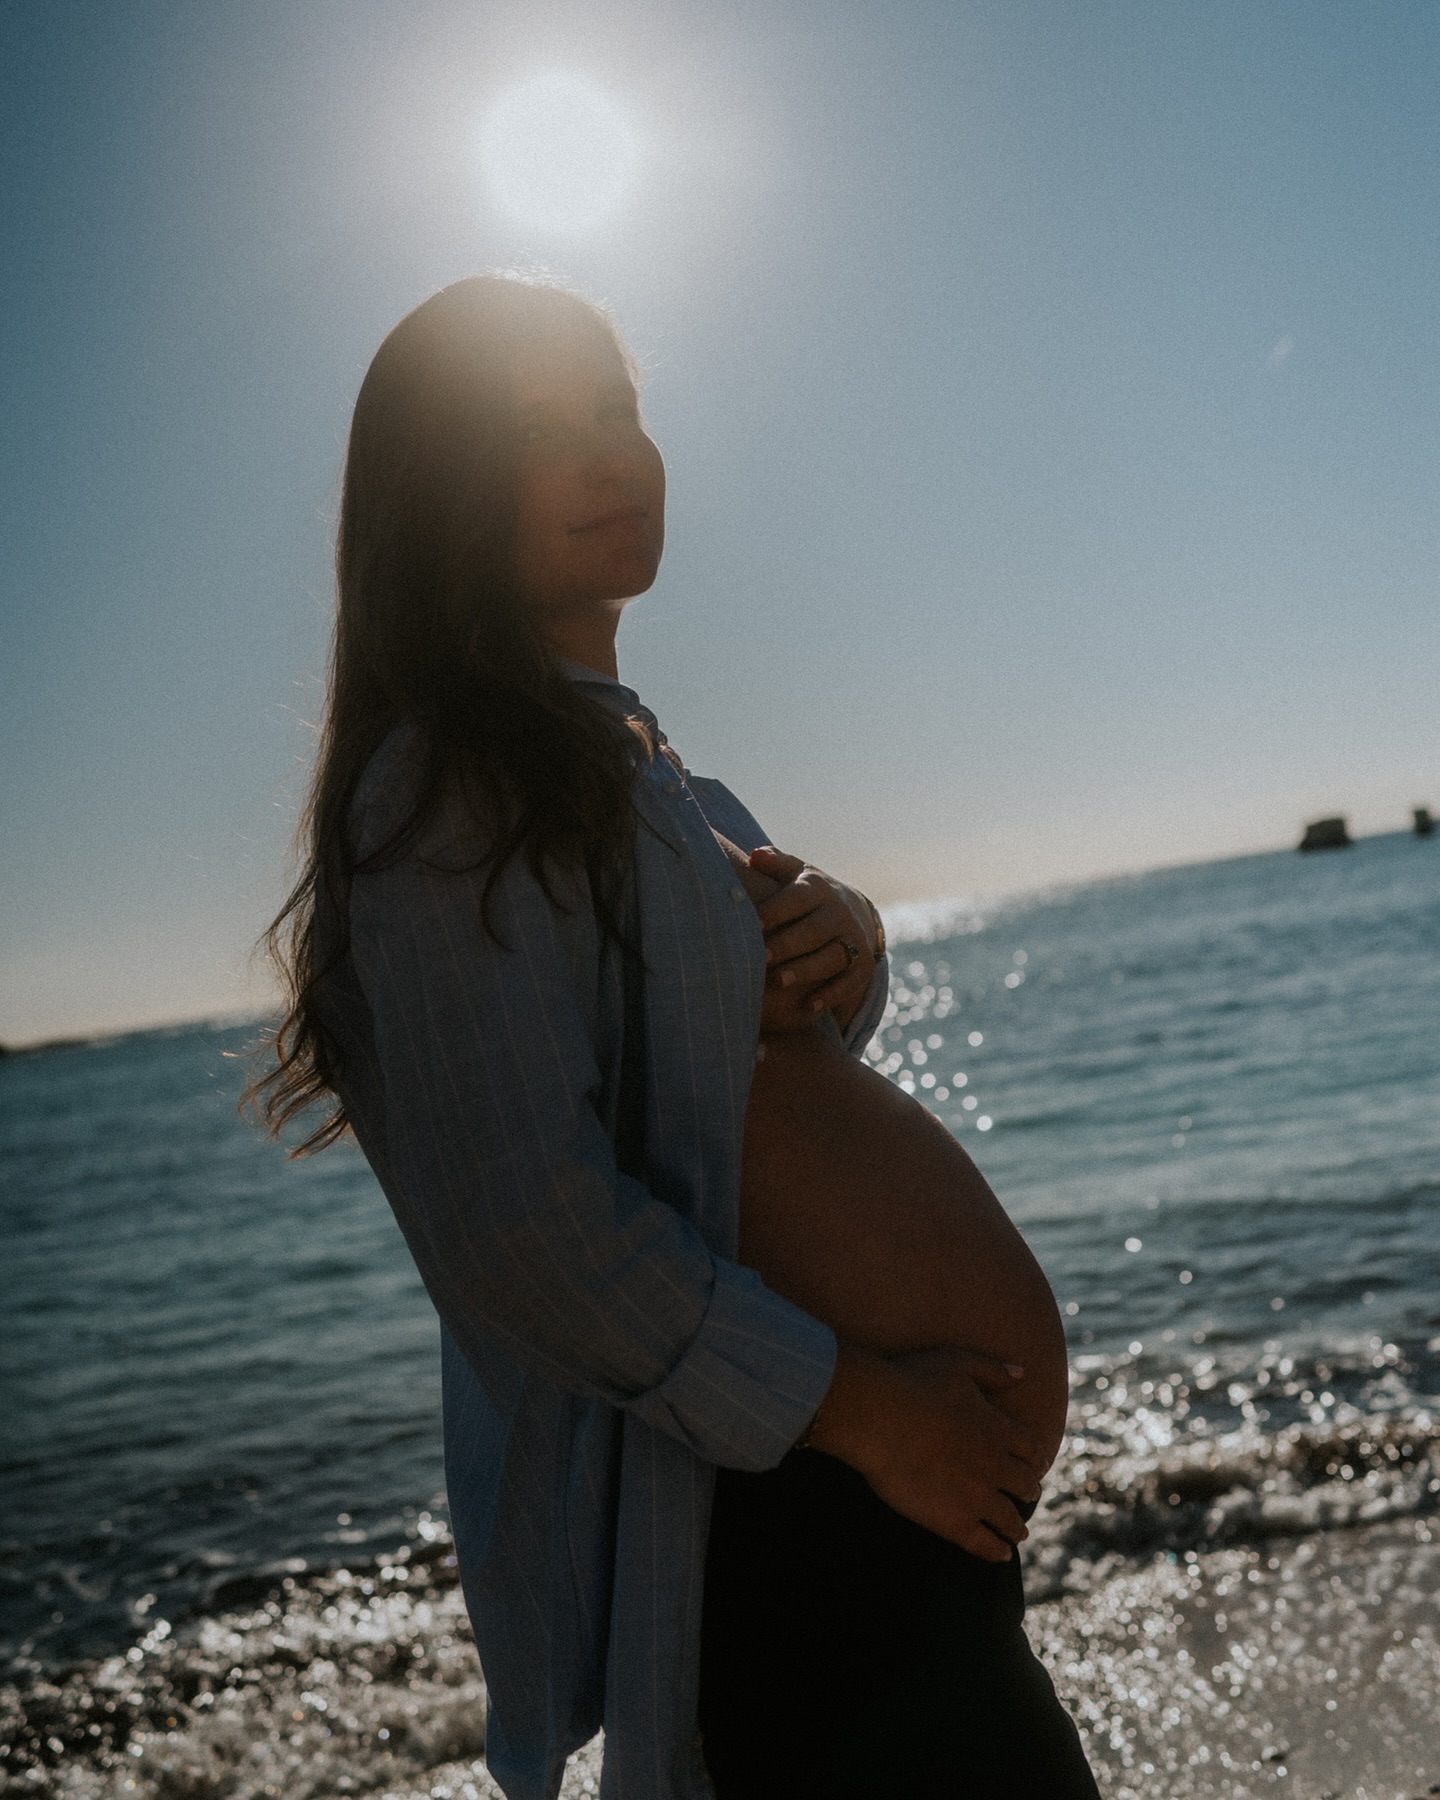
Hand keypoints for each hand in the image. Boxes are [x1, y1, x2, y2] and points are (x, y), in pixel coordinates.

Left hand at [750, 846, 876, 1030]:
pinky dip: (831, 994)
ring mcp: (853, 939)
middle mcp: (838, 913)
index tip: (752, 923)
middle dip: (787, 944)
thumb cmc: (805, 894)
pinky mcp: (863, 965)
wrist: (852, 910)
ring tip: (780, 981)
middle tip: (761, 957)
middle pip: (814, 930)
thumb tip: (755, 855)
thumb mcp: (794, 874)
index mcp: (817, 889)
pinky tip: (809, 1007)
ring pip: (832, 956)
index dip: (775, 910)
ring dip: (807, 969)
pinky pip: (849, 981)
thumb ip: (775, 864)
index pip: (797, 898)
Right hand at [806, 1344, 1045, 1561]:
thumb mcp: (957, 1362)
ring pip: (1009, 1519)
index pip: (1031, 1450)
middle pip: (1025, 1486)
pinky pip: (985, 1544)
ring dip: (1016, 1527)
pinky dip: (997, 1551)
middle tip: (1025, 1497)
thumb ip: (991, 1370)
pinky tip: (1000, 1554)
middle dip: (1027, 1492)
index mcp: (998, 1429)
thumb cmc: (912, 1383)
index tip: (1035, 1466)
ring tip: (1017, 1534)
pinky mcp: (954, 1522)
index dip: (1035, 1459)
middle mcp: (996, 1465)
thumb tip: (1021, 1373)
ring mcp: (977, 1496)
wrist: (878, 1417)